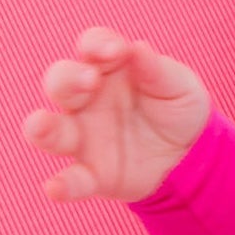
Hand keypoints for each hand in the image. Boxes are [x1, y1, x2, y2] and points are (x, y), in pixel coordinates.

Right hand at [21, 28, 211, 202]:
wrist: (194, 156)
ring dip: (41, 127)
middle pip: (60, 82)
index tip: (115, 51)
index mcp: (108, 69)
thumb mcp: (179, 85)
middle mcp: (86, 100)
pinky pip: (71, 180)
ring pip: (50, 129)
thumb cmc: (178, 109)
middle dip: (69, 79)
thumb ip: (157, 69)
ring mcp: (84, 137)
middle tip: (91, 80)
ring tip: (41, 125)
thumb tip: (138, 48)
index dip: (97, 45)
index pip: (91, 47)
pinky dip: (62, 185)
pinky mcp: (93, 174)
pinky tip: (55, 189)